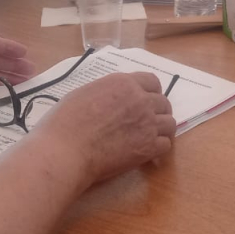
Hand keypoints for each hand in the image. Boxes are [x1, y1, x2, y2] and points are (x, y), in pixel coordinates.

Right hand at [32, 71, 174, 185]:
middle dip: (157, 111)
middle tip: (147, 121)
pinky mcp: (148, 147)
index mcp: (124, 83)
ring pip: (169, 123)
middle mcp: (141, 100)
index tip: (145, 101)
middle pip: (163, 102)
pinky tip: (148, 152)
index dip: (150, 92)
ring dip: (161, 129)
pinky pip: (166, 144)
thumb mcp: (84, 93)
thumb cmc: (65, 121)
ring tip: (151, 137)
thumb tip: (113, 99)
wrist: (65, 150)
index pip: (152, 81)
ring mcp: (148, 123)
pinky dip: (159, 148)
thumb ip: (106, 92)